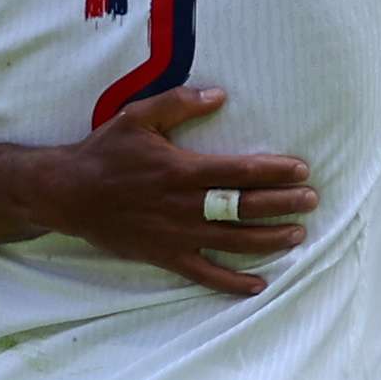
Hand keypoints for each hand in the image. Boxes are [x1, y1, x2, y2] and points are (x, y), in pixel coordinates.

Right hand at [27, 86, 316, 293]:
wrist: (68, 193)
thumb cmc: (105, 152)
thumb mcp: (138, 117)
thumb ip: (179, 103)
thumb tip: (219, 94)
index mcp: (183, 170)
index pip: (241, 171)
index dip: (275, 171)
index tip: (301, 170)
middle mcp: (186, 205)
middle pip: (246, 207)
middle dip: (284, 205)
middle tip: (312, 201)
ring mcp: (178, 235)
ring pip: (235, 242)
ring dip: (270, 240)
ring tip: (298, 235)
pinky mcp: (166, 256)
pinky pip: (205, 274)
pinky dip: (232, 283)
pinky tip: (259, 285)